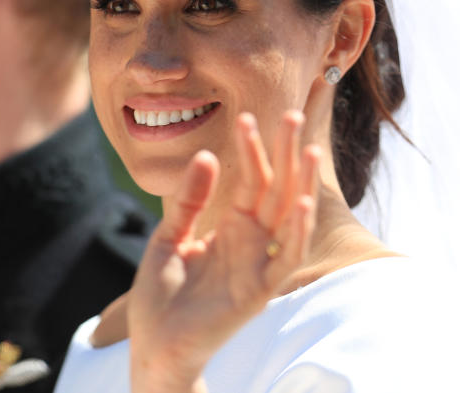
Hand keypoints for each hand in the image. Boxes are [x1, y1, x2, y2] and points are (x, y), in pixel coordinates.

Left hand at [128, 111, 320, 392]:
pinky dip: (295, 232)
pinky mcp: (259, 291)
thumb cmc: (162, 296)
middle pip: (276, 190)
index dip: (251, 150)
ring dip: (300, 184)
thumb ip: (189, 200)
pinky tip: (300, 202)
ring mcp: (258, 266)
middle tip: (291, 113)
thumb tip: (206, 153)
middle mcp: (251, 243)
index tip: (247, 117)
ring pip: (289, 218)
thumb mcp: (168, 236)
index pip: (250, 181)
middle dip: (284, 154)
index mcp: (232, 228)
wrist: (153, 346)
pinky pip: (284, 258)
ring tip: (306, 148)